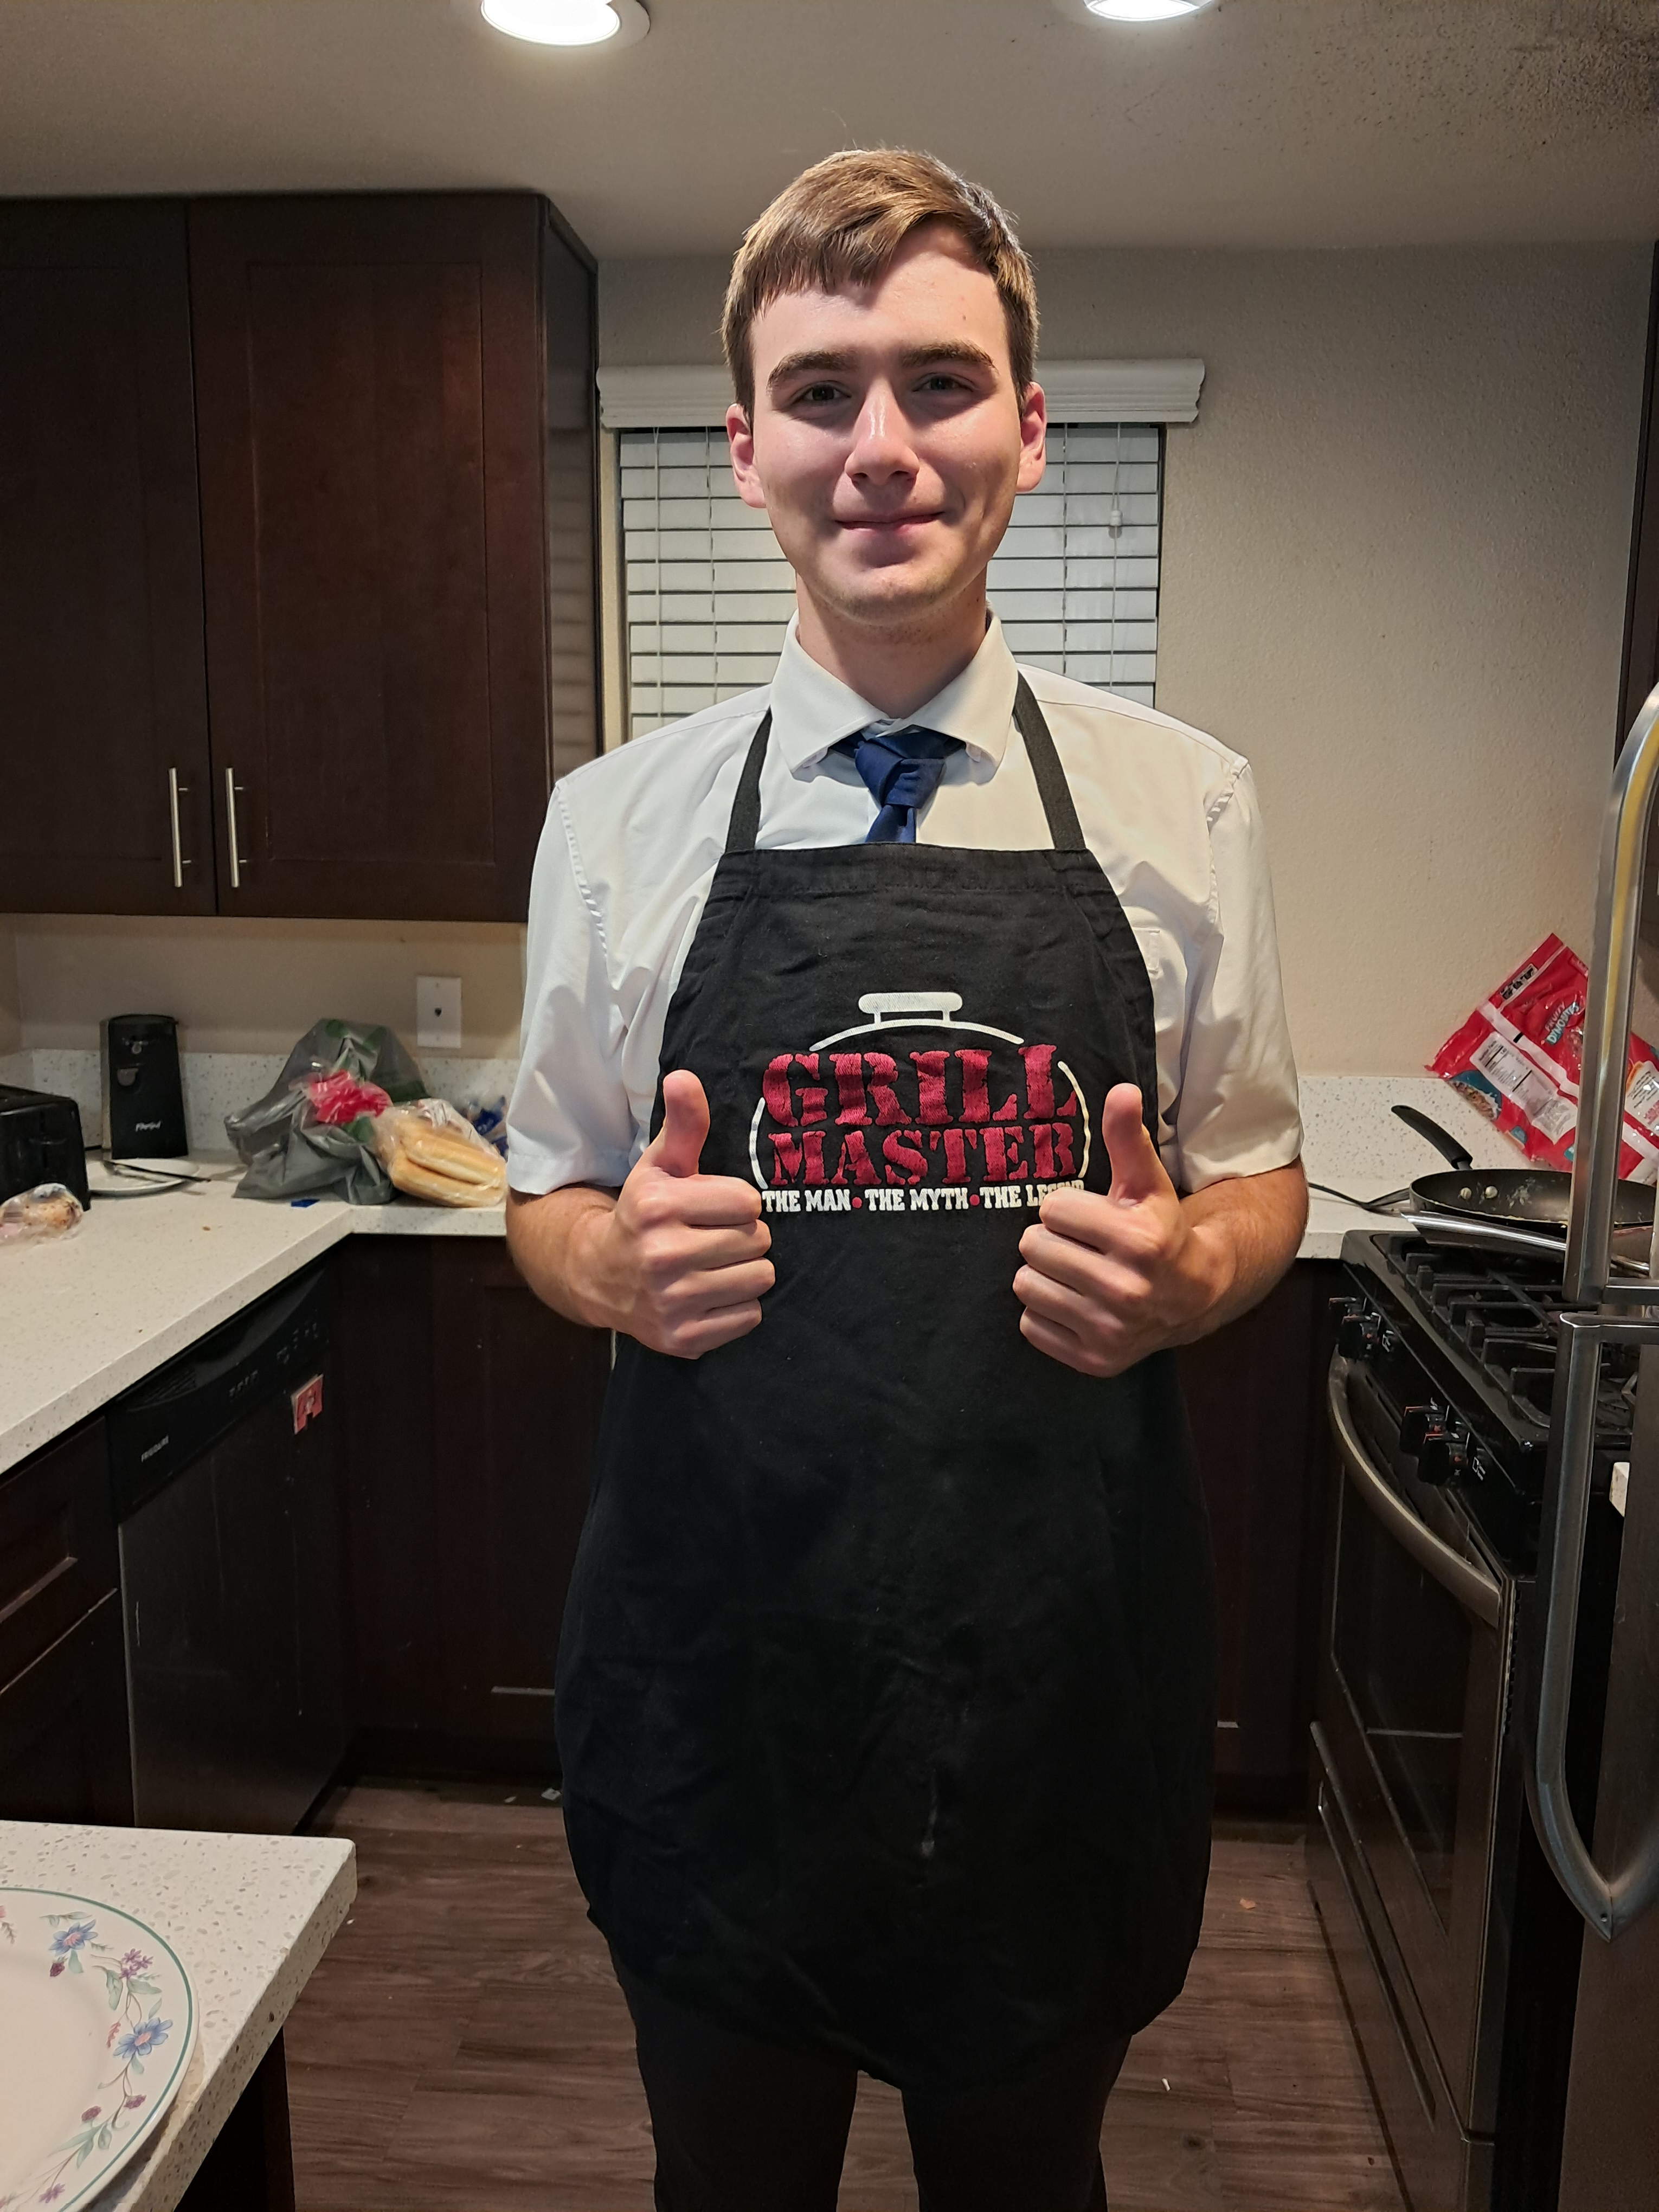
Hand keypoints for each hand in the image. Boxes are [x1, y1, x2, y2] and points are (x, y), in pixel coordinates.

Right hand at [589, 1070, 773, 1357]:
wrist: (599, 1276)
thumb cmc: (643, 1214)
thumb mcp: (659, 1165)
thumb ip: (683, 1123)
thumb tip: (685, 1077)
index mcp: (657, 1206)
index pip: (748, 1202)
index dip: (736, 1202)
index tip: (711, 1206)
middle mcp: (661, 1256)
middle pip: (758, 1241)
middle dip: (743, 1235)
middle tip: (713, 1237)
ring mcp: (672, 1302)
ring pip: (760, 1279)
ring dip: (745, 1270)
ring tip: (714, 1263)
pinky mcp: (683, 1338)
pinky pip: (750, 1316)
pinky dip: (737, 1306)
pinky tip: (709, 1293)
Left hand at [1012, 1083, 1229, 1377]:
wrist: (1193, 1296)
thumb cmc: (1159, 1230)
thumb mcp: (1146, 1182)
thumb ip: (1128, 1136)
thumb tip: (1121, 1090)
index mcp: (1139, 1241)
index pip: (1051, 1210)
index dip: (1067, 1209)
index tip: (1091, 1217)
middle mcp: (1126, 1290)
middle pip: (1033, 1248)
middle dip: (1052, 1241)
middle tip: (1080, 1246)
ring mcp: (1110, 1330)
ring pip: (1026, 1286)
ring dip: (1044, 1276)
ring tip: (1075, 1272)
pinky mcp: (1095, 1360)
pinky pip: (1031, 1326)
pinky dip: (1046, 1313)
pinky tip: (1076, 1302)